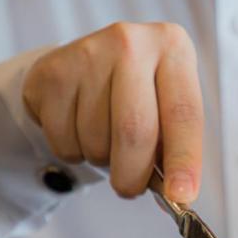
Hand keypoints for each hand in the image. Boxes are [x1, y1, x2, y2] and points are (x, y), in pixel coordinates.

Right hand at [22, 22, 203, 201]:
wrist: (86, 65)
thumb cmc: (137, 93)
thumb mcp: (165, 107)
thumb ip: (174, 146)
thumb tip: (176, 194)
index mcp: (172, 47)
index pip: (184, 113)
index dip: (184, 160)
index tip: (181, 195)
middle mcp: (131, 42)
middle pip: (135, 131)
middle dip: (133, 174)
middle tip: (130, 188)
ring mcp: (88, 53)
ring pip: (97, 140)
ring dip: (102, 160)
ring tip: (105, 139)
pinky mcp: (53, 73)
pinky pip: (65, 141)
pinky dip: (74, 153)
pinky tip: (78, 129)